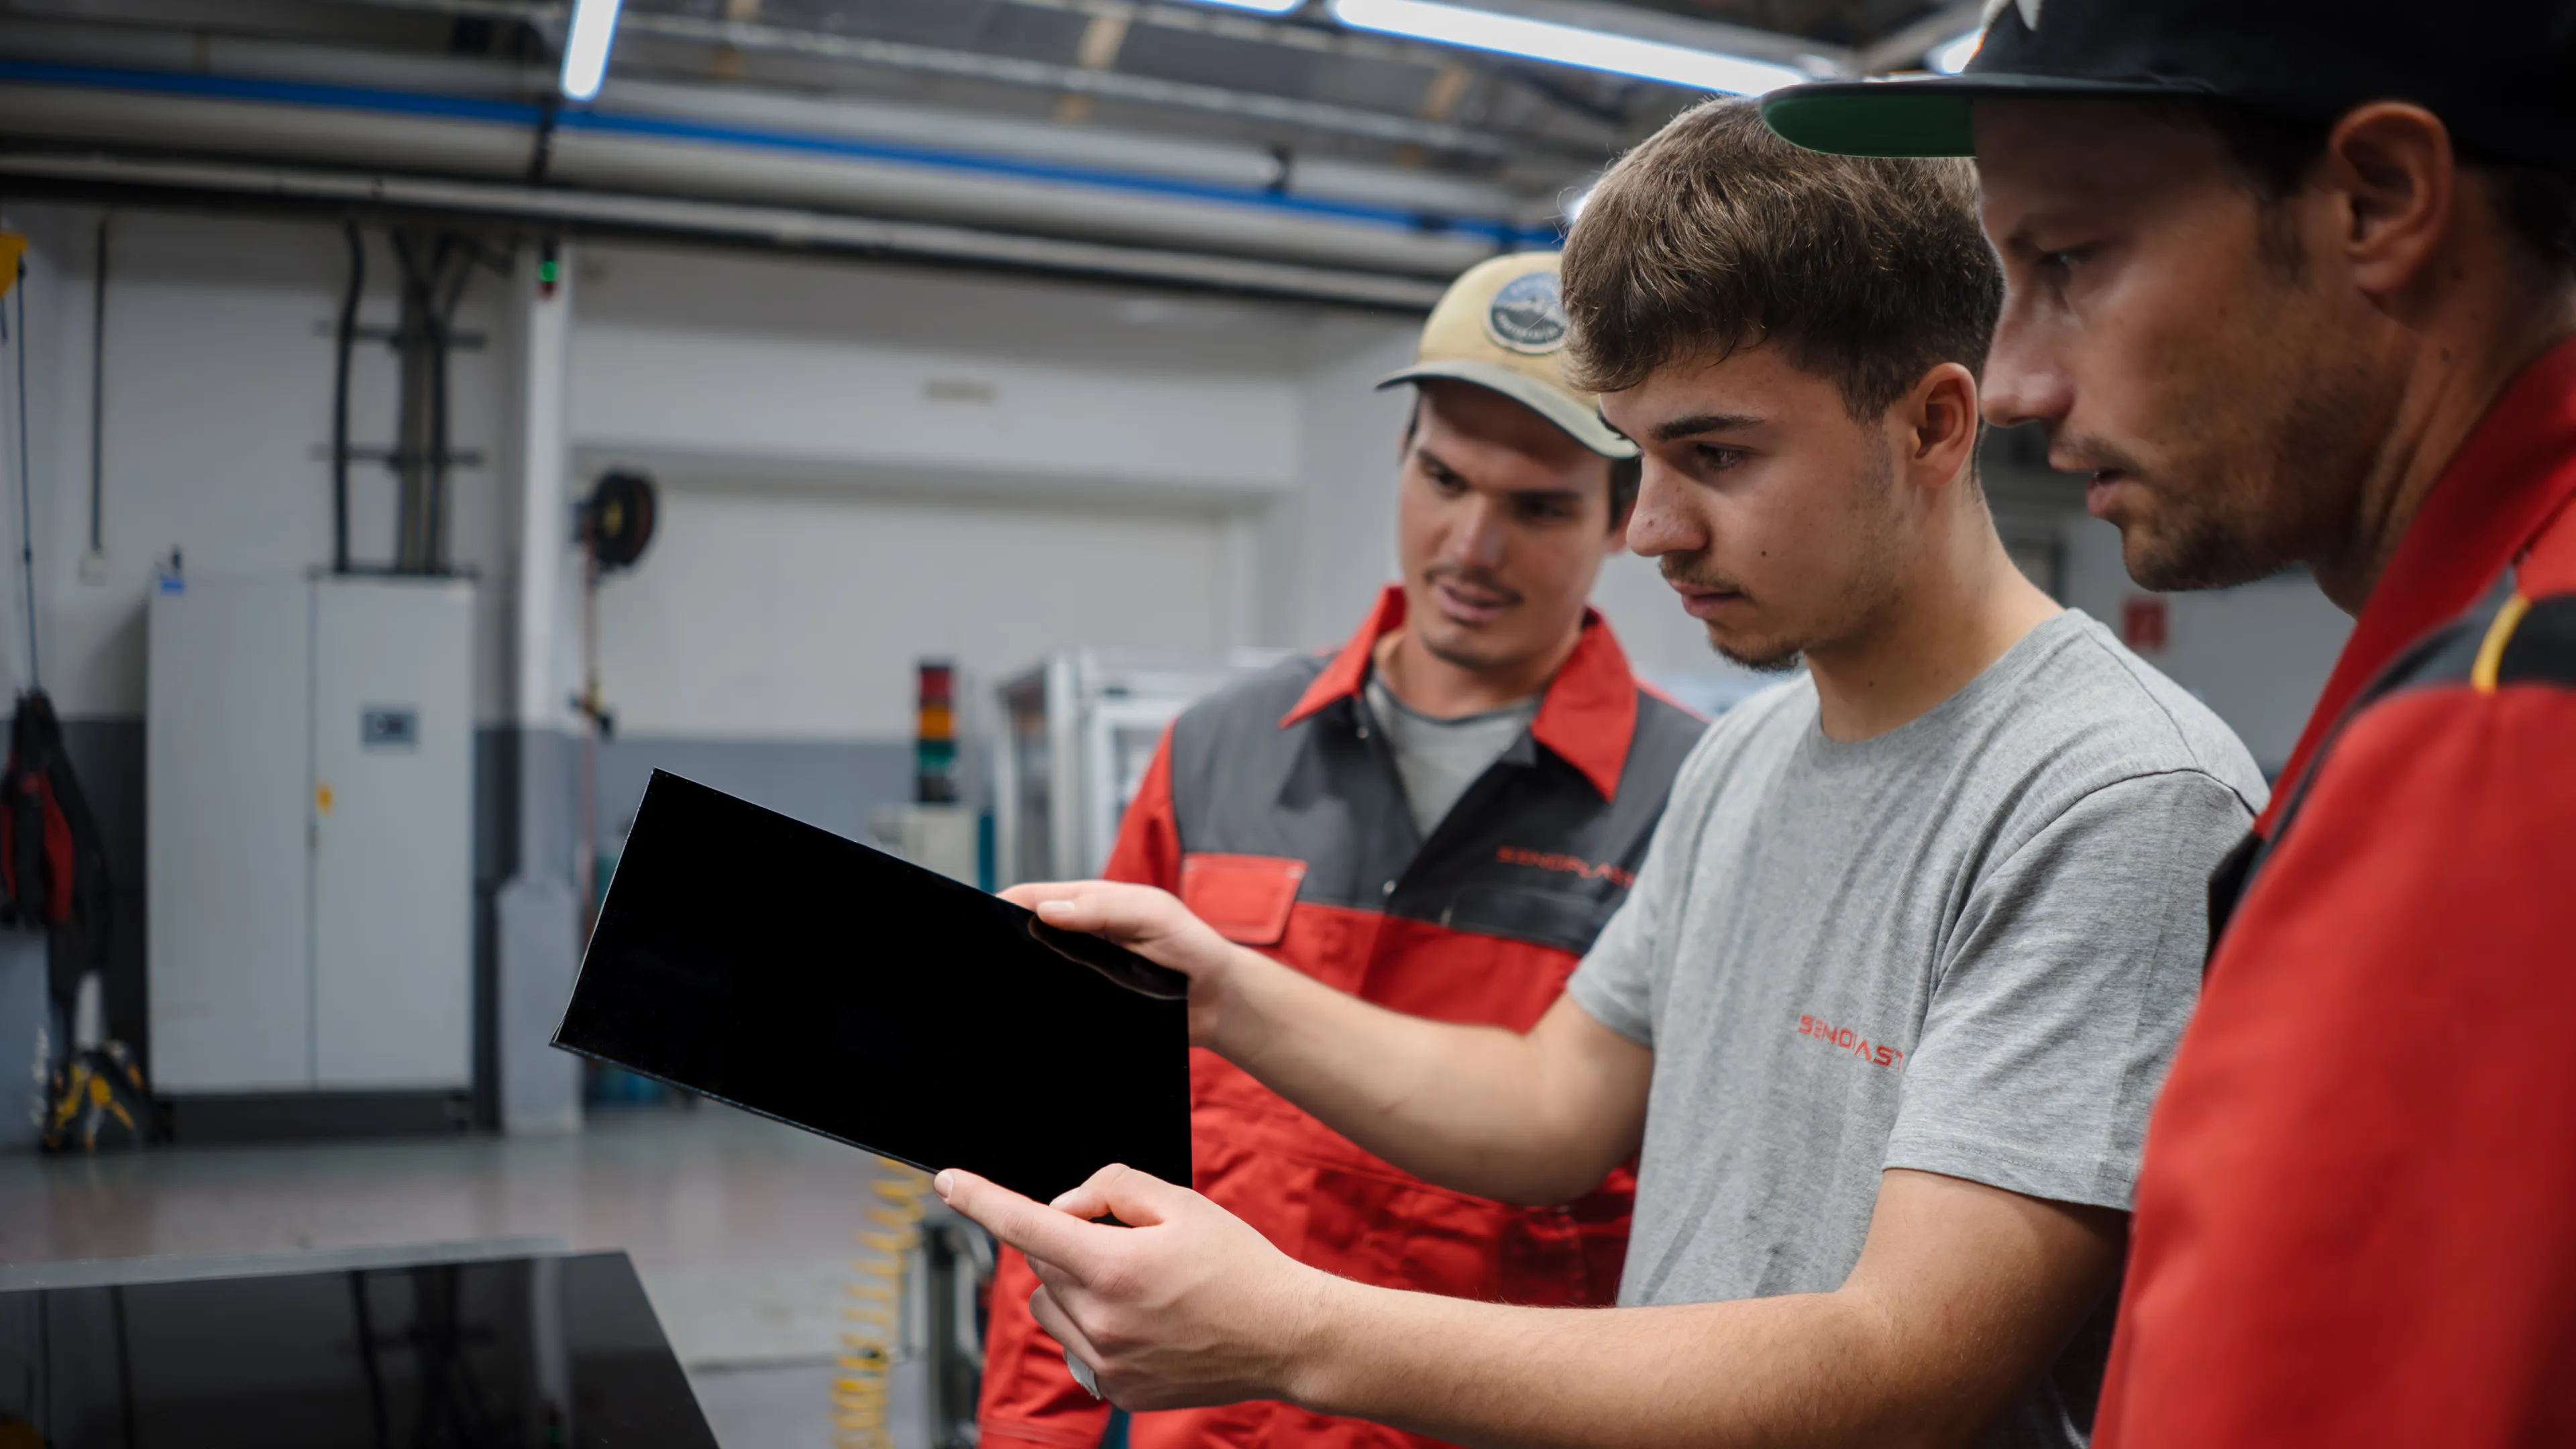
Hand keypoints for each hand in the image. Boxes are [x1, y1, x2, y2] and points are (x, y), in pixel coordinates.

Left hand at [935, 1163, 1339, 1411]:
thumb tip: (1065, 1208)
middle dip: (1066, 1242)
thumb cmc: (1239, 1266)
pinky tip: (1144, 1319)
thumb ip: (1110, 1188)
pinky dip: (1093, 1324)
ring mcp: (1107, 1363)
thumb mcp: (1180, 1201)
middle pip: (1040, 1265)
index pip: (1025, 1226)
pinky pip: (1076, 1345)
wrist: (1286, 1336)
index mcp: (1113, 1268)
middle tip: (1124, 1242)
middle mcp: (1101, 1322)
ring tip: (1133, 1283)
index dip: (979, 1199)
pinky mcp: (1118, 1391)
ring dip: (1072, 1285)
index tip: (948, 1183)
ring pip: (1050, 1306)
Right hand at [1000, 881, 1242, 1045]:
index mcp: (1088, 905)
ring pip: (1035, 975)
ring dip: (1019, 981)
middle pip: (1025, 937)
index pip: (1031, 898)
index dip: (1003, 905)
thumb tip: (1047, 910)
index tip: (979, 920)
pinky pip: (1054, 1006)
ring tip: (997, 993)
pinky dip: (1040, 1009)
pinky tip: (1027, 1019)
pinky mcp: (1086, 1006)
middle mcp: (1077, 939)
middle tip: (982, 963)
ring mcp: (1080, 974)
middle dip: (1004, 945)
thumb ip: (1103, 908)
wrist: (1218, 1003)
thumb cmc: (1191, 947)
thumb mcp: (1153, 914)